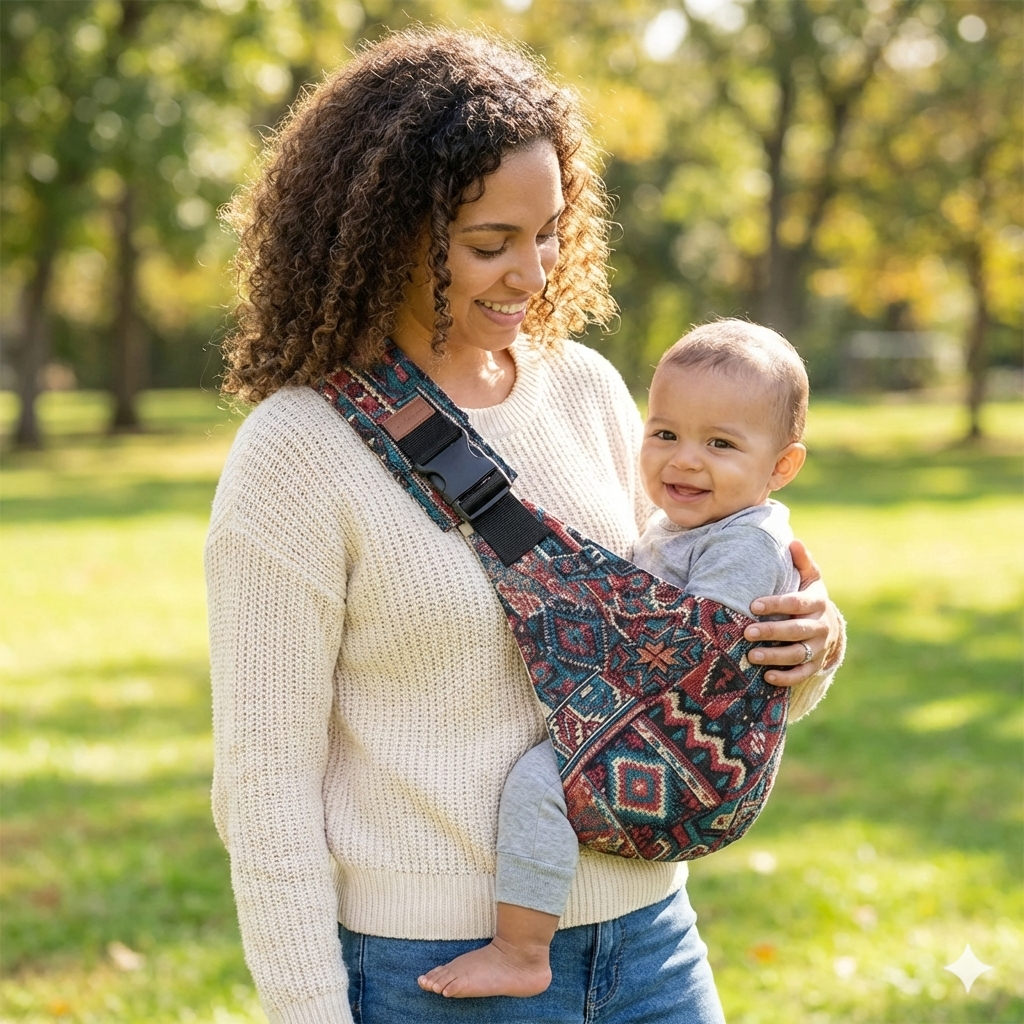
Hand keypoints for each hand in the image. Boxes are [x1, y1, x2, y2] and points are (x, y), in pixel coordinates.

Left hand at [743, 540, 842, 685]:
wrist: (829, 624)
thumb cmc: (809, 597)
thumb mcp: (810, 578)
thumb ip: (803, 562)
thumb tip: (794, 541)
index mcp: (817, 602)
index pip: (796, 603)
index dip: (775, 604)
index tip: (753, 604)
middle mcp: (821, 626)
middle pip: (795, 630)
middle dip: (771, 631)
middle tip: (746, 632)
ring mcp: (818, 647)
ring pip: (798, 654)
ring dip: (775, 656)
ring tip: (752, 655)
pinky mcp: (815, 665)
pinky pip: (802, 674)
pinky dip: (786, 678)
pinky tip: (767, 677)